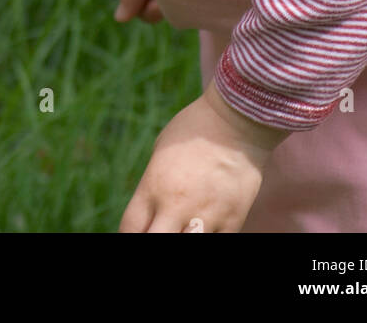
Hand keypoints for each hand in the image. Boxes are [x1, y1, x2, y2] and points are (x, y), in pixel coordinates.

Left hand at [118, 80, 289, 232]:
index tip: (140, 231)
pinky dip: (209, 236)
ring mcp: (205, 216)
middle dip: (153, 239)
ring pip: (188, 246)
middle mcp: (176, 205)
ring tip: (185, 225)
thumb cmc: (193, 130)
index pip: (130, 229)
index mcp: (154, 186)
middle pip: (154, 243)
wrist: (236, 120)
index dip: (130, 236)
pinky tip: (208, 224)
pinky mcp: (232, 221)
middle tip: (162, 229)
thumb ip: (153, 186)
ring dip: (184, 237)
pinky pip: (217, 243)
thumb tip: (150, 214)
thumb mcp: (161, 151)